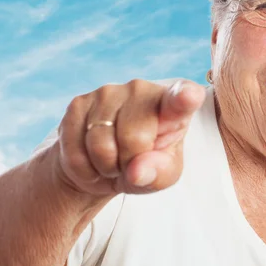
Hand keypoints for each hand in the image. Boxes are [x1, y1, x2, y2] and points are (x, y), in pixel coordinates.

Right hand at [53, 79, 205, 197]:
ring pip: (101, 145)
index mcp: (173, 104)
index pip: (182, 97)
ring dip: (105, 167)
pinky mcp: (78, 103)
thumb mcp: (163, 175)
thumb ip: (159, 173)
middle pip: (133, 138)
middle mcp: (142, 89)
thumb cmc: (146, 165)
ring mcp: (108, 92)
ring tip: (112, 162)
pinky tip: (92, 160)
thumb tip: (136, 171)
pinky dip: (84, 168)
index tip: (189, 96)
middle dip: (129, 163)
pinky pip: (76, 150)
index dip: (185, 97)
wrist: (103, 165)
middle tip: (130, 164)